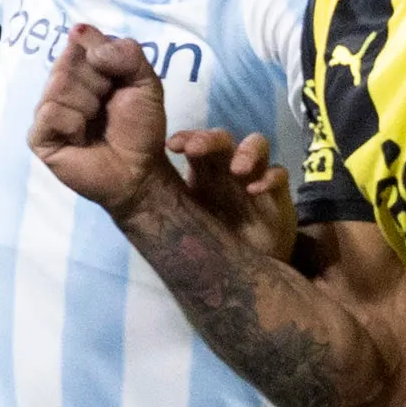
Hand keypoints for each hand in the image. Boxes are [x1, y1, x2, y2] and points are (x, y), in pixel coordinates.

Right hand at [29, 27, 176, 216]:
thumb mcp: (146, 81)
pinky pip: (49, 112)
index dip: (103, 57)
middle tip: (107, 105)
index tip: (118, 80)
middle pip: (68, 62)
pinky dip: (73, 123)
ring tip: (96, 122)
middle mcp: (60, 83)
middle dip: (98, 84)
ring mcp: (46, 109)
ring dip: (88, 104)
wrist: (139, 169)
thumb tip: (79, 34)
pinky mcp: (38, 136)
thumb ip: (125, 52)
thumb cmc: (140, 126)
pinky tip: (81, 138)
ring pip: (58, 85)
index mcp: (82, 66)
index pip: (81, 39)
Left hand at [166, 128, 295, 265]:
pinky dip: (269, 178)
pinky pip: (278, 174)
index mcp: (203, 170)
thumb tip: (127, 184)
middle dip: (210, 140)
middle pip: (222, 139)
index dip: (185, 137)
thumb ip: (165, 199)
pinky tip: (255, 190)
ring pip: (256, 145)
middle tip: (196, 149)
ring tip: (237, 169)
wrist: (244, 269)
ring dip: (247, 151)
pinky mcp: (277, 193)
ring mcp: (254, 176)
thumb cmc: (211, 238)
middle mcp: (228, 168)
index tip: (171, 145)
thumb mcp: (185, 218)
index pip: (195, 142)